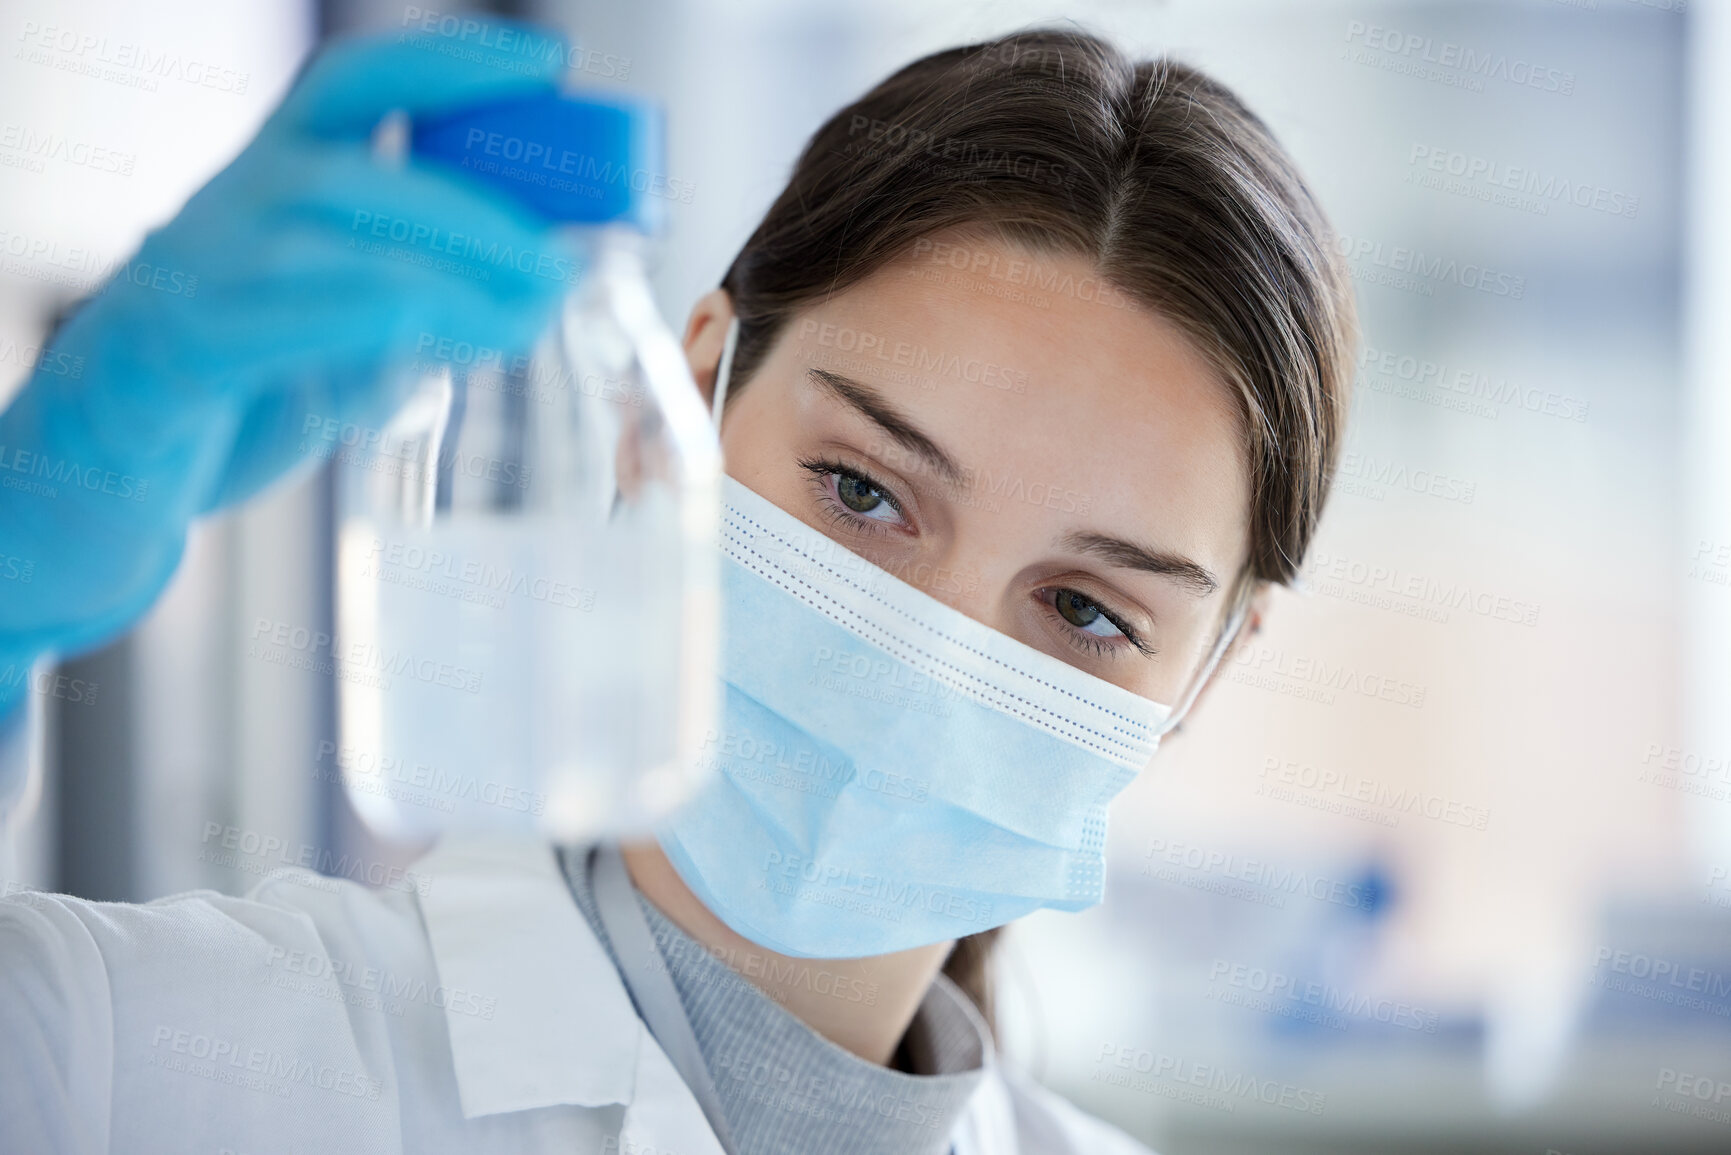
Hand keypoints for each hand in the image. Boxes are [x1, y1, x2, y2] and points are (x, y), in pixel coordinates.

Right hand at [0, 23, 573, 690]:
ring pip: (320, 234)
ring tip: (527, 318)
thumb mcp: (338, 347)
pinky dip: (363, 324)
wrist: (88, 493)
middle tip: (562, 265)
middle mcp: (224, 212)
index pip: (352, 86)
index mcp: (267, 190)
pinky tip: (431, 353)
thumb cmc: (220, 408)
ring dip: (442, 272)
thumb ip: (413, 315)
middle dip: (475, 213)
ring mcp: (188, 276)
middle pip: (357, 171)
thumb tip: (525, 300)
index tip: (547, 67)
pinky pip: (270, 318)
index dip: (451, 64)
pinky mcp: (168, 352)